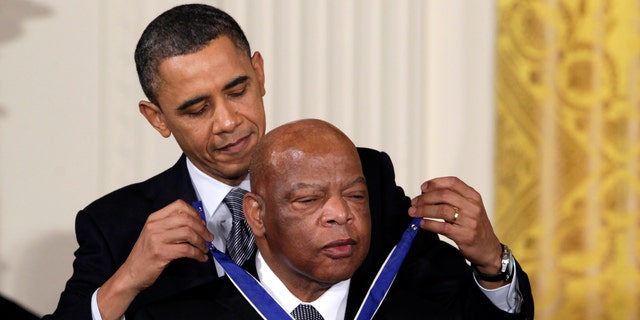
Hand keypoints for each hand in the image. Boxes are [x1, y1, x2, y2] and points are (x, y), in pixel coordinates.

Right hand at [97, 199, 213, 319]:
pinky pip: (186, 250)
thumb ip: (171, 226)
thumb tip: (197, 223)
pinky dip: (197, 254)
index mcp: (154, 218)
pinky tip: (201, 257)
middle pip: (186, 219)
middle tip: (208, 237)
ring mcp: (156, 239)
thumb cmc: (146, 254)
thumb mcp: (155, 234)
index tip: (202, 223)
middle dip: (202, 228)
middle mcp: (154, 226)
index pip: (179, 206)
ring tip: (204, 248)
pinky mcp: (160, 253)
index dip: (195, 213)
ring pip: (188, 233)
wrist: (131, 273)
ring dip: (201, 242)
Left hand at [408, 177, 502, 276]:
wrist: (488, 249)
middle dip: (425, 198)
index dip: (435, 183)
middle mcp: (473, 207)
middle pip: (444, 195)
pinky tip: (422, 223)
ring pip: (442, 210)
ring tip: (414, 213)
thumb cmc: (474, 226)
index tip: (422, 188)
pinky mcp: (465, 235)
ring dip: (424, 210)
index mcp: (473, 196)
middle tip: (414, 203)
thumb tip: (425, 194)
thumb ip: (453, 199)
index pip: (453, 183)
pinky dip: (429, 224)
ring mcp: (470, 221)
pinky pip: (443, 227)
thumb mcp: (469, 208)